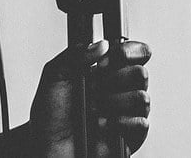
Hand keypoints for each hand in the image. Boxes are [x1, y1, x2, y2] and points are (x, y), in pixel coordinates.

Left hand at [29, 40, 151, 156]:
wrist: (47, 145)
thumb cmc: (50, 113)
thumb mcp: (55, 75)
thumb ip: (76, 54)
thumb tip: (102, 45)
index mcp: (106, 70)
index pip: (134, 53)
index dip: (130, 51)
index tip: (114, 54)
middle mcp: (120, 89)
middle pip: (141, 74)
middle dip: (116, 79)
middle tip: (95, 85)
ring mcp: (127, 112)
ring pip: (142, 98)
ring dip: (113, 102)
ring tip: (92, 108)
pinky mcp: (131, 135)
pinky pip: (141, 123)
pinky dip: (119, 122)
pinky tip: (100, 123)